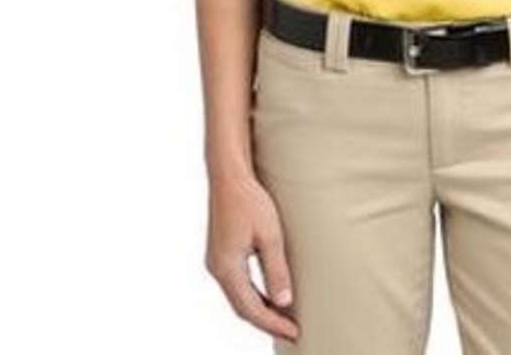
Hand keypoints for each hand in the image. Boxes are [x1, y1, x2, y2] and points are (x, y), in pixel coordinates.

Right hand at [205, 170, 300, 342]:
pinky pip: (237, 285)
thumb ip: (276, 270)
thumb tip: (284, 302)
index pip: (251, 309)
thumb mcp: (270, 236)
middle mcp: (217, 269)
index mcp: (226, 268)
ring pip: (238, 298)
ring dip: (260, 310)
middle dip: (267, 321)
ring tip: (284, 319)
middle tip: (292, 331)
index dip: (273, 323)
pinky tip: (268, 297)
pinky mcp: (220, 254)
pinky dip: (253, 296)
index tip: (294, 333)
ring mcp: (216, 262)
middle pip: (242, 308)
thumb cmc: (250, 201)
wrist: (229, 177)